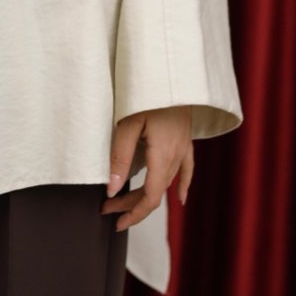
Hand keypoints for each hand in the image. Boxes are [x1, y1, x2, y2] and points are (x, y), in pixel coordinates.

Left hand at [100, 105, 193, 228]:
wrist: (173, 73)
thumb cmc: (147, 94)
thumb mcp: (127, 124)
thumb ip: (119, 158)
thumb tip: (111, 191)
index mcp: (163, 156)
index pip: (151, 198)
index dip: (133, 214)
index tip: (115, 222)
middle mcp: (177, 157)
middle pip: (156, 192)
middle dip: (131, 205)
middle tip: (107, 209)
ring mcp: (184, 149)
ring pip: (166, 182)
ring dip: (145, 194)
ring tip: (123, 200)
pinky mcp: (186, 140)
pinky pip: (187, 169)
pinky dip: (183, 185)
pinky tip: (181, 198)